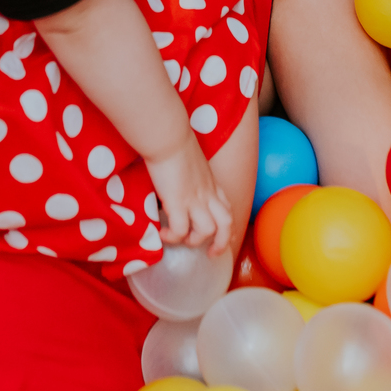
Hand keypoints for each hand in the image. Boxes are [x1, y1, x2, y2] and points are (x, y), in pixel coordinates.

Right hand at [147, 135, 232, 257]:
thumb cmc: (175, 142)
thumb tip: (177, 182)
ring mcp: (195, 199)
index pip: (227, 207)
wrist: (169, 137)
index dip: (227, 225)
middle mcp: (208, 193)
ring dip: (194, 240)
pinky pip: (180, 230)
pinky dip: (172, 237)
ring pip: (207, 231)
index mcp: (211, 183)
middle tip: (212, 254)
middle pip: (226, 224)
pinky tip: (162, 234)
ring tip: (180, 239)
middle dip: (222, 243)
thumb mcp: (189, 161)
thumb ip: (189, 175)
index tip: (223, 236)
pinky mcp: (179, 202)